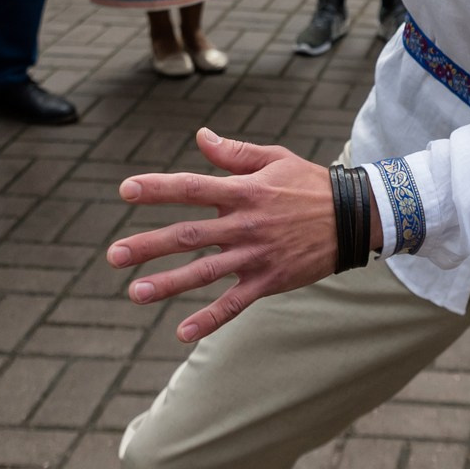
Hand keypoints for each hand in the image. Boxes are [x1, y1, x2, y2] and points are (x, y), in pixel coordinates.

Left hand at [106, 128, 354, 342]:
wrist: (354, 218)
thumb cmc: (309, 184)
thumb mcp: (275, 159)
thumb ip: (235, 152)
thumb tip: (200, 136)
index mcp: (243, 191)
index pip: (192, 188)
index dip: (158, 188)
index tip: (125, 190)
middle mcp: (244, 224)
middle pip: (188, 235)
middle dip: (148, 245)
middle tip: (114, 255)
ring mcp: (255, 255)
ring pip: (204, 272)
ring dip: (168, 283)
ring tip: (135, 292)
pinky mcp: (268, 280)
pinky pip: (234, 303)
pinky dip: (209, 319)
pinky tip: (182, 332)